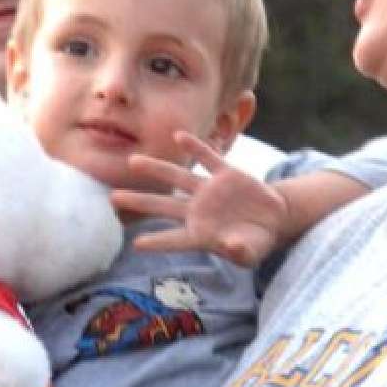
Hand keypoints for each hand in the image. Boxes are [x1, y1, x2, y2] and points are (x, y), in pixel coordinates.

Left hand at [110, 131, 293, 267]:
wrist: (273, 218)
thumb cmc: (255, 241)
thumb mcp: (251, 251)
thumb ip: (241, 251)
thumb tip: (232, 248)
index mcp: (202, 235)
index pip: (175, 239)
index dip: (158, 242)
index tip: (136, 244)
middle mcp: (199, 211)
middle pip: (163, 206)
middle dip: (139, 202)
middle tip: (112, 198)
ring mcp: (211, 191)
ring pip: (178, 177)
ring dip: (156, 169)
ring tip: (132, 162)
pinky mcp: (227, 174)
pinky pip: (208, 158)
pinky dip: (195, 147)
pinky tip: (178, 136)